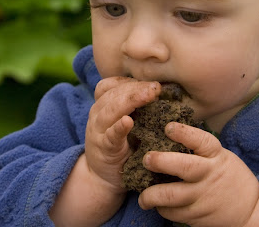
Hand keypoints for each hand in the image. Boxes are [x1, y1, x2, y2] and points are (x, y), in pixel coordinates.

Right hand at [84, 77, 160, 193]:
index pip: (111, 85)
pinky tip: (128, 122)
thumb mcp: (125, 122)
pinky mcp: (103, 148)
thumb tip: (161, 91)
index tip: (150, 81)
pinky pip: (110, 135)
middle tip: (156, 87)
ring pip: (110, 110)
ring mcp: (98, 131)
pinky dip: (118, 127)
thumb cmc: (121, 145)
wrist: (103, 178)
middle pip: (113, 94)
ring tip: (149, 95)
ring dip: (130, 100)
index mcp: (103, 106)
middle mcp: (97, 115)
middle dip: (136, 88)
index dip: (129, 81)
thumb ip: (135, 108)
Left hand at [138, 122, 258, 226]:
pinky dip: (162, 209)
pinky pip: (173, 212)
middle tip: (146, 159)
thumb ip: (200, 149)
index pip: (201, 141)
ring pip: (172, 195)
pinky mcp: (197, 215)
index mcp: (216, 156)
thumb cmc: (229, 176)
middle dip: (161, 161)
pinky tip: (157, 205)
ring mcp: (202, 196)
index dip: (184, 133)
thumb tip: (169, 133)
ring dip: (151, 195)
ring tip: (142, 197)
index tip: (168, 127)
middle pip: (184, 167)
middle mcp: (208, 175)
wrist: (250, 210)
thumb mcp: (221, 156)